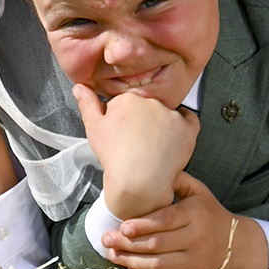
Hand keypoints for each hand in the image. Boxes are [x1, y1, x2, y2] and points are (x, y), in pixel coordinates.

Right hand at [74, 82, 198, 220]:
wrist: (139, 183)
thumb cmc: (115, 158)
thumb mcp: (93, 129)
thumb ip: (87, 103)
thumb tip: (79, 86)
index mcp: (128, 99)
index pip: (127, 103)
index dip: (124, 119)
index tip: (123, 134)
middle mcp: (152, 102)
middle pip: (146, 107)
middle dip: (142, 120)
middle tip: (136, 142)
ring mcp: (171, 115)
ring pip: (165, 113)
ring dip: (161, 124)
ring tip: (153, 146)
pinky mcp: (188, 130)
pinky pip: (189, 120)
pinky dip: (184, 125)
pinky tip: (175, 136)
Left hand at [99, 172, 262, 268]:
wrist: (237, 245)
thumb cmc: (210, 213)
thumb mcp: (199, 191)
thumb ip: (177, 180)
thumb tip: (150, 166)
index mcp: (194, 215)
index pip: (166, 221)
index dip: (143, 225)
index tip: (123, 225)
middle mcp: (195, 239)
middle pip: (158, 245)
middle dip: (129, 243)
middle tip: (107, 239)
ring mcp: (194, 261)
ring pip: (160, 265)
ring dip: (133, 261)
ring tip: (113, 254)